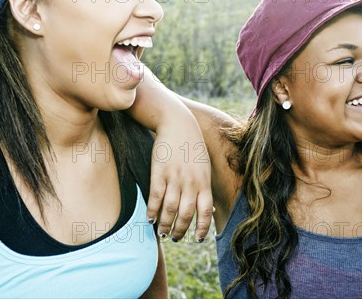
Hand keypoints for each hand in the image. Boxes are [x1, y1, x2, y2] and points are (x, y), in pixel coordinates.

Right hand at [147, 110, 212, 241]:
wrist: (178, 123)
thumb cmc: (192, 147)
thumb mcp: (204, 167)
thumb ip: (205, 188)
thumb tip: (212, 210)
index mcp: (204, 182)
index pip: (206, 211)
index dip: (202, 228)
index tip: (197, 239)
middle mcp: (191, 182)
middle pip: (186, 214)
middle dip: (180, 230)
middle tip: (174, 238)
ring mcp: (175, 177)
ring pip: (170, 208)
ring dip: (164, 224)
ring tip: (161, 232)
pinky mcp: (159, 171)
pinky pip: (155, 196)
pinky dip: (152, 210)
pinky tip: (150, 218)